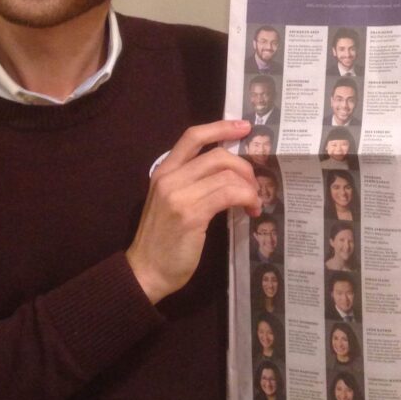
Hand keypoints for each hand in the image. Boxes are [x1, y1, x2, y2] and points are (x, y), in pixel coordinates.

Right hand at [126, 120, 260, 303]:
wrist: (145, 272)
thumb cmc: (162, 241)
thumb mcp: (171, 202)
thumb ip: (192, 183)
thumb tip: (230, 173)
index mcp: (163, 171)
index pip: (193, 136)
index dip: (221, 127)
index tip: (244, 127)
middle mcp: (169, 178)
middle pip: (217, 155)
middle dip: (244, 167)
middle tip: (255, 184)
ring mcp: (179, 195)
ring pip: (227, 174)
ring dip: (249, 187)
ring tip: (254, 202)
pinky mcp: (191, 214)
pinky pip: (229, 194)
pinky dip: (246, 198)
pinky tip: (250, 210)